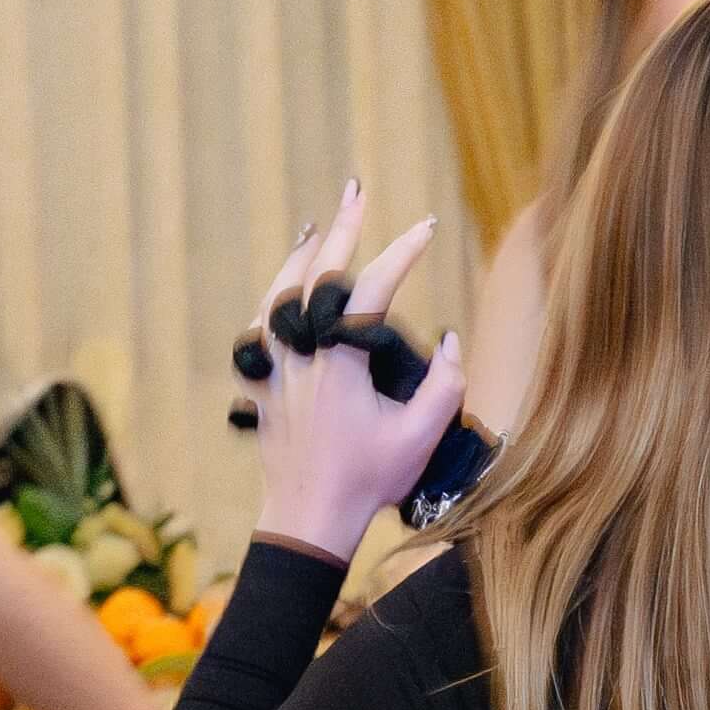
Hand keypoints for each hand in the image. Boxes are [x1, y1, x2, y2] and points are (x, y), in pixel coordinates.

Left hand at [245, 184, 461, 559]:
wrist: (308, 517)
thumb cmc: (368, 481)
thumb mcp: (419, 437)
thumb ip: (443, 385)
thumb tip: (449, 340)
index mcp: (339, 362)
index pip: (370, 290)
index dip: (400, 253)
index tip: (427, 228)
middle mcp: (301, 354)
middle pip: (316, 275)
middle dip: (343, 230)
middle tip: (357, 192)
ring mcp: (277, 368)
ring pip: (279, 293)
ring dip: (303, 255)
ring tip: (322, 226)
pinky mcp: (264, 385)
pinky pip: (260, 326)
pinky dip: (274, 295)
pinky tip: (284, 286)